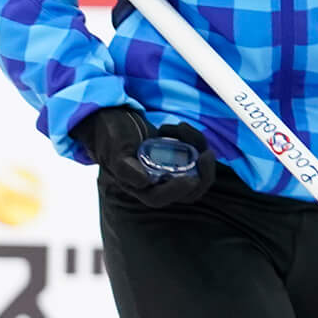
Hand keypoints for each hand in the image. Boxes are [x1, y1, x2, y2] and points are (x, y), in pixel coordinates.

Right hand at [75, 106, 213, 207]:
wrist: (113, 120)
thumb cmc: (111, 137)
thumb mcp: (115, 151)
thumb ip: (125, 169)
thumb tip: (144, 182)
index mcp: (138, 186)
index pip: (159, 197)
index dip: (177, 191)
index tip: (191, 177)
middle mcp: (156, 182)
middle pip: (188, 192)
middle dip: (204, 175)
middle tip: (206, 154)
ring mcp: (169, 168)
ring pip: (197, 171)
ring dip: (199, 148)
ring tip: (182, 128)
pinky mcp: (177, 155)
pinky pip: (195, 153)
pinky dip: (194, 139)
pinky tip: (178, 127)